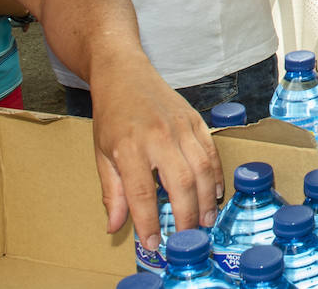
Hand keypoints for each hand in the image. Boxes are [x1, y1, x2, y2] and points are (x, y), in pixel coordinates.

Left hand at [88, 53, 222, 249]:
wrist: (124, 74)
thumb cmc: (112, 115)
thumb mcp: (102, 155)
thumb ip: (113, 193)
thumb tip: (116, 227)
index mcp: (129, 148)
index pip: (142, 193)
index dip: (149, 222)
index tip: (154, 243)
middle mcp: (158, 136)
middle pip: (180, 183)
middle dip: (186, 215)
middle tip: (188, 237)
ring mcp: (180, 126)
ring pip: (202, 168)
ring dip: (207, 198)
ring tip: (207, 220)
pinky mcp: (195, 120)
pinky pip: (211, 151)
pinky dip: (216, 174)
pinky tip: (214, 192)